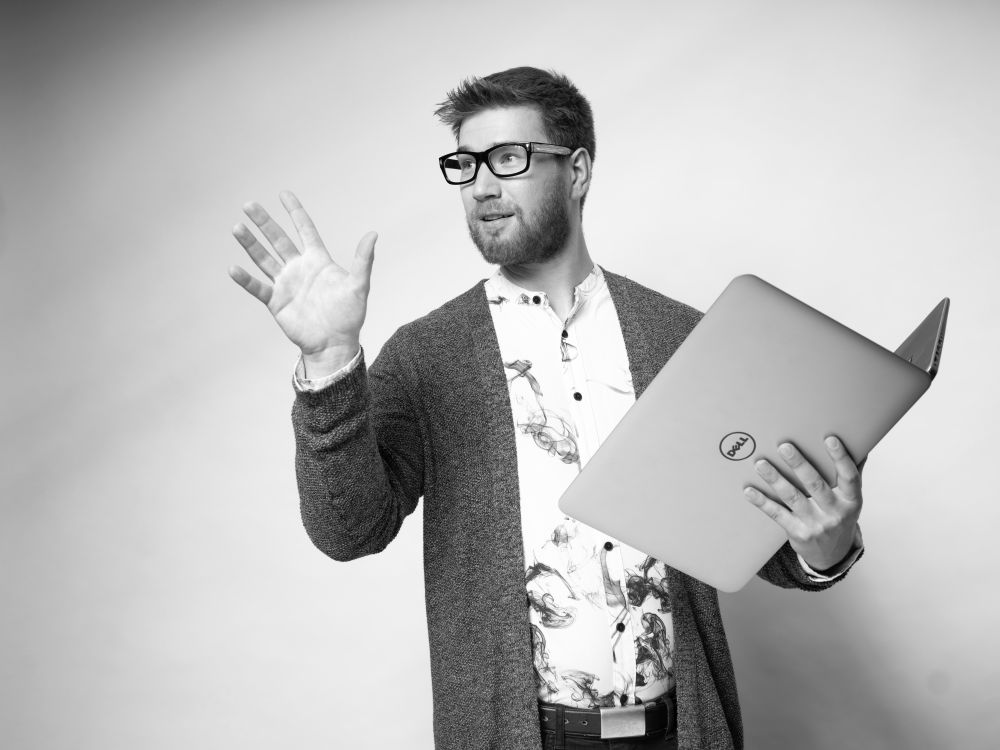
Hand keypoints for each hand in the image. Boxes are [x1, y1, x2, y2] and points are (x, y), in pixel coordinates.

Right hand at [228, 191, 375, 373]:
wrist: (335, 343)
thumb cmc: (349, 315)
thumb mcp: (358, 285)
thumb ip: (362, 260)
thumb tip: (373, 234)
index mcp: (317, 260)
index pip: (304, 229)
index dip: (295, 212)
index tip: (283, 193)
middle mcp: (299, 268)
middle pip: (278, 240)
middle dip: (264, 223)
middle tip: (249, 205)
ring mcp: (285, 284)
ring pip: (264, 259)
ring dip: (250, 244)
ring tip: (237, 228)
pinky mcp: (276, 302)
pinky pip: (258, 287)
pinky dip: (245, 279)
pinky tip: (233, 268)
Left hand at [743, 435, 861, 571]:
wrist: (833, 555)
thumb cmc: (839, 517)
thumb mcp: (850, 500)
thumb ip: (852, 474)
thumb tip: (860, 444)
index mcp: (851, 500)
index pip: (849, 477)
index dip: (841, 458)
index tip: (830, 439)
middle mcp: (835, 512)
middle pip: (815, 485)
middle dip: (799, 464)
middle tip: (784, 446)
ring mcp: (816, 524)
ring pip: (793, 498)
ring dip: (775, 479)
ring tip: (761, 464)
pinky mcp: (798, 533)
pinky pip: (777, 514)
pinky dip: (762, 502)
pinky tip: (749, 490)